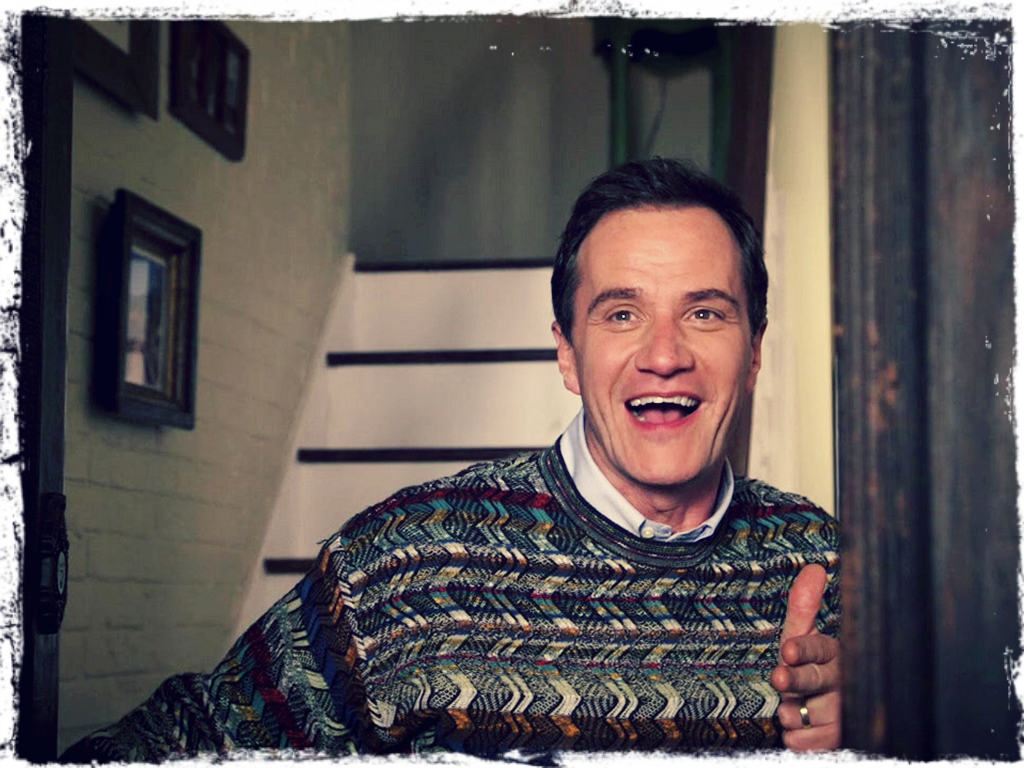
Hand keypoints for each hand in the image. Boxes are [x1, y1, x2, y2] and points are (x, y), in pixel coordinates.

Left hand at [770, 564, 840, 751]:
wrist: (820, 715)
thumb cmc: (807, 666)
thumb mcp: (801, 635)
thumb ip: (804, 607)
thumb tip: (815, 567)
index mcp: (833, 654)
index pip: (820, 648)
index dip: (805, 648)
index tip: (788, 649)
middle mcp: (840, 682)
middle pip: (816, 679)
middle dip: (798, 678)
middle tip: (780, 676)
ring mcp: (840, 712)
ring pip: (809, 713)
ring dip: (792, 713)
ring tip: (790, 711)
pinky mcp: (837, 740)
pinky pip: (809, 742)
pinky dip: (798, 739)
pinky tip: (798, 734)